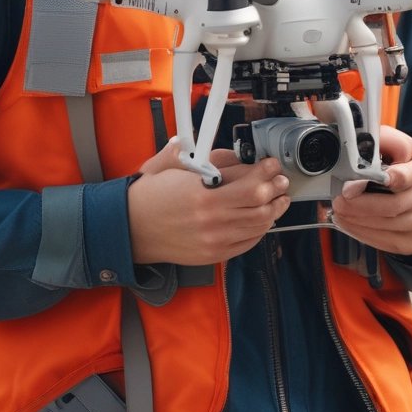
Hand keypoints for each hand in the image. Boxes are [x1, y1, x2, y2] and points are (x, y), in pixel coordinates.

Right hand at [129, 145, 289, 265]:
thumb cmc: (150, 196)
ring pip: (259, 225)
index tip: (271, 164)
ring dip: (274, 210)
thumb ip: (206, 156)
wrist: (131, 228)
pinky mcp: (213, 255)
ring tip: (279, 198)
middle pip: (261, 206)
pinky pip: (248, 243)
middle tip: (280, 180)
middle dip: (276, 189)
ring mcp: (214, 242)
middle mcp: (212, 221)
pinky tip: (263, 219)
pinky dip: (260, 229)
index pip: (251, 184)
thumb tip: (235, 156)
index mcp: (203, 195)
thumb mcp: (174, 164)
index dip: (267, 172)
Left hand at [331, 126, 411, 256]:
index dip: (376, 181)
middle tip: (338, 201)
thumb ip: (379, 140)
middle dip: (360, 205)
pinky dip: (363, 233)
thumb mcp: (391, 144)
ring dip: (358, 220)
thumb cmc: (397, 163)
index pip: (402, 177)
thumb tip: (358, 141)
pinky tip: (349, 223)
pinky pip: (387, 242)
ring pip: (389, 225)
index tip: (351, 185)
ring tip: (339, 212)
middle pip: (394, 205)